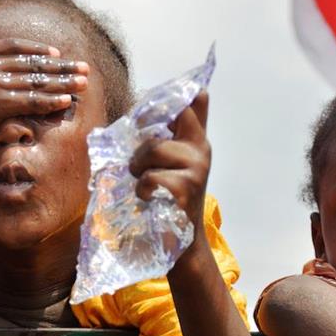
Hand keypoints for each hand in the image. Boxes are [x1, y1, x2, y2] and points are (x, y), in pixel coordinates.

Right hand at [0, 23, 89, 159]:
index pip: (13, 46)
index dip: (36, 49)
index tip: (55, 52)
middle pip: (31, 62)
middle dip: (60, 64)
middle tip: (82, 67)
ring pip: (35, 81)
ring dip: (63, 82)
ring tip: (83, 83)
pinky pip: (31, 100)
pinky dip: (50, 101)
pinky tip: (66, 101)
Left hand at [128, 92, 210, 230]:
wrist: (180, 239)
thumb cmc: (167, 197)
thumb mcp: (168, 163)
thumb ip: (162, 138)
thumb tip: (134, 114)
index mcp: (196, 140)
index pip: (197, 100)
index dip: (171, 96)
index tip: (149, 111)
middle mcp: (201, 149)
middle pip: (174, 116)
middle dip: (148, 129)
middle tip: (140, 155)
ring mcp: (197, 168)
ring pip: (154, 148)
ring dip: (138, 165)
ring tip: (142, 181)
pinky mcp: (187, 188)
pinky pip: (151, 177)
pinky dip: (141, 188)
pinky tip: (147, 197)